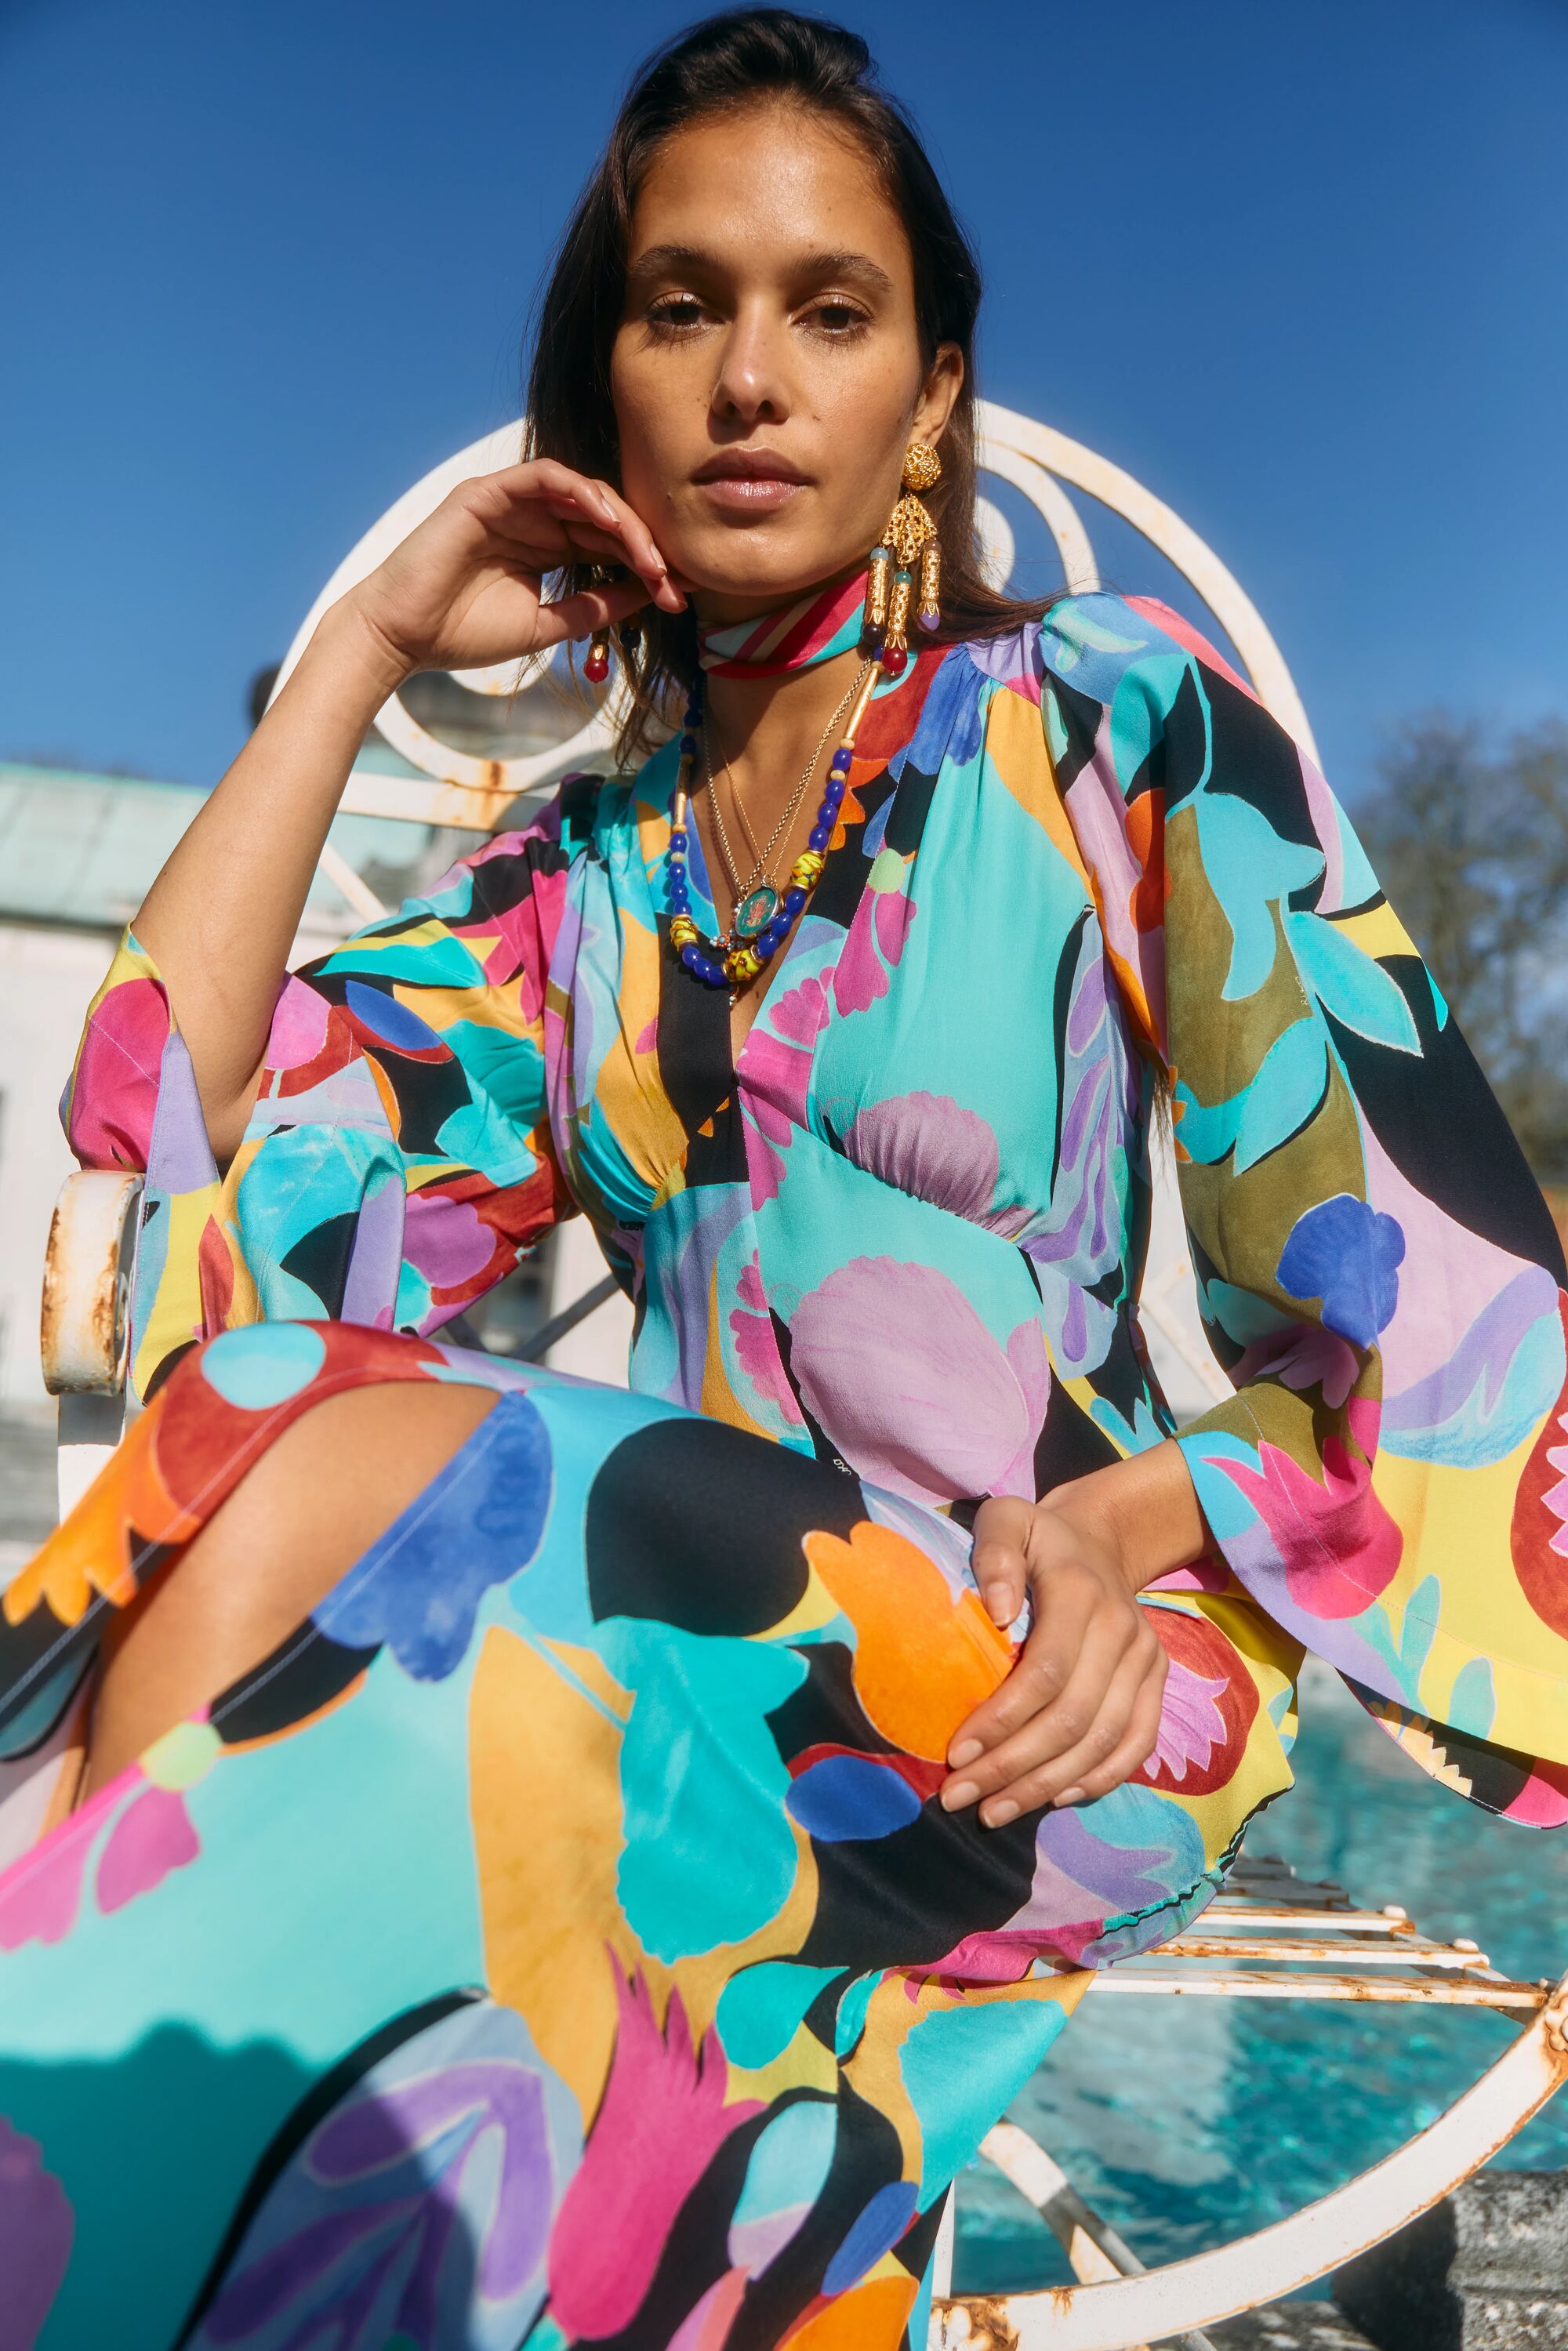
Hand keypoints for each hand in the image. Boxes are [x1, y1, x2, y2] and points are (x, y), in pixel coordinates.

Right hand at [340, 460, 688, 685]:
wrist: (403, 637)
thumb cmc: (464, 634)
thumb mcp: (546, 624)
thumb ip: (592, 606)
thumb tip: (645, 596)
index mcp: (547, 548)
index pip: (608, 545)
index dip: (646, 565)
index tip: (678, 595)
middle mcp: (533, 519)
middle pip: (604, 517)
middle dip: (645, 545)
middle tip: (674, 577)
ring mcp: (511, 501)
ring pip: (583, 492)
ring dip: (621, 519)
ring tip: (648, 553)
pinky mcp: (488, 491)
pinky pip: (545, 477)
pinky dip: (580, 491)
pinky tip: (607, 519)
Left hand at [940, 1492, 1168, 1826]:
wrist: (1101, 1539)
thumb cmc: (1037, 1537)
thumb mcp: (1005, 1521)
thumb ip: (994, 1556)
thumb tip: (996, 1616)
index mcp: (1081, 1593)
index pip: (1045, 1673)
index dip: (1001, 1720)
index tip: (956, 1755)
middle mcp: (1123, 1631)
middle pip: (1071, 1719)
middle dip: (1012, 1767)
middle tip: (960, 1798)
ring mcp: (1146, 1660)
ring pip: (1102, 1741)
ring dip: (1046, 1786)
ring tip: (994, 1812)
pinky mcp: (1156, 1682)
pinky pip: (1137, 1744)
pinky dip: (1098, 1779)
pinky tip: (1053, 1798)